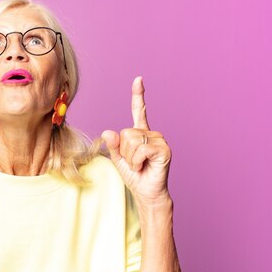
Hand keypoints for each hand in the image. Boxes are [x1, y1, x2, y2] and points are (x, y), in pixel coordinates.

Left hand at [100, 76, 171, 206]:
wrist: (146, 192)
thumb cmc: (134, 176)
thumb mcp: (118, 159)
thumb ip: (113, 145)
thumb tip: (107, 131)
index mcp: (140, 133)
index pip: (138, 111)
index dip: (138, 95)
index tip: (138, 79)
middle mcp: (152, 133)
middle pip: (126, 133)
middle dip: (124, 151)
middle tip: (134, 163)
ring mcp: (160, 140)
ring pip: (132, 141)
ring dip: (131, 158)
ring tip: (140, 165)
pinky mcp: (164, 149)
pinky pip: (142, 149)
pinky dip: (138, 160)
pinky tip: (144, 166)